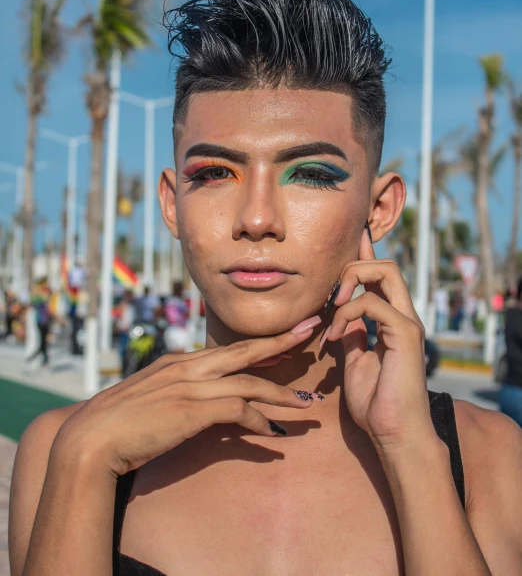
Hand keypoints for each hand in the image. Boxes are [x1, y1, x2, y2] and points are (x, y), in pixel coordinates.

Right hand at [54, 325, 320, 476]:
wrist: (91, 439)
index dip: (258, 346)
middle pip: (244, 351)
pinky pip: (237, 411)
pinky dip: (258, 421)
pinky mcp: (192, 410)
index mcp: (178, 362)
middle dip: (280, 342)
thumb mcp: (152, 400)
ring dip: (280, 393)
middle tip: (311, 330)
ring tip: (307, 403)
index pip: (227, 350)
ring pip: (248, 383)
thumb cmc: (118, 424)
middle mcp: (187, 367)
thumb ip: (178, 395)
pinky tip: (274, 434)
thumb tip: (200, 403)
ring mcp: (190, 386)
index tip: (284, 342)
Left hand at [324, 228, 435, 451]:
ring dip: (352, 281)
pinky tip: (336, 335)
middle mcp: (403, 317)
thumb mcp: (355, 360)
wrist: (393, 434)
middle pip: (387, 265)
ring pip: (387, 271)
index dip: (366, 255)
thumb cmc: (376, 404)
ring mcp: (407, 324)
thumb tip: (339, 315)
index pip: (381, 277)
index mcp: (392, 321)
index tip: (355, 237)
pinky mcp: (406, 334)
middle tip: (332, 295)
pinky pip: (374, 303)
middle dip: (354, 267)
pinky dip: (348, 313)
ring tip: (334, 308)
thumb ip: (351, 334)